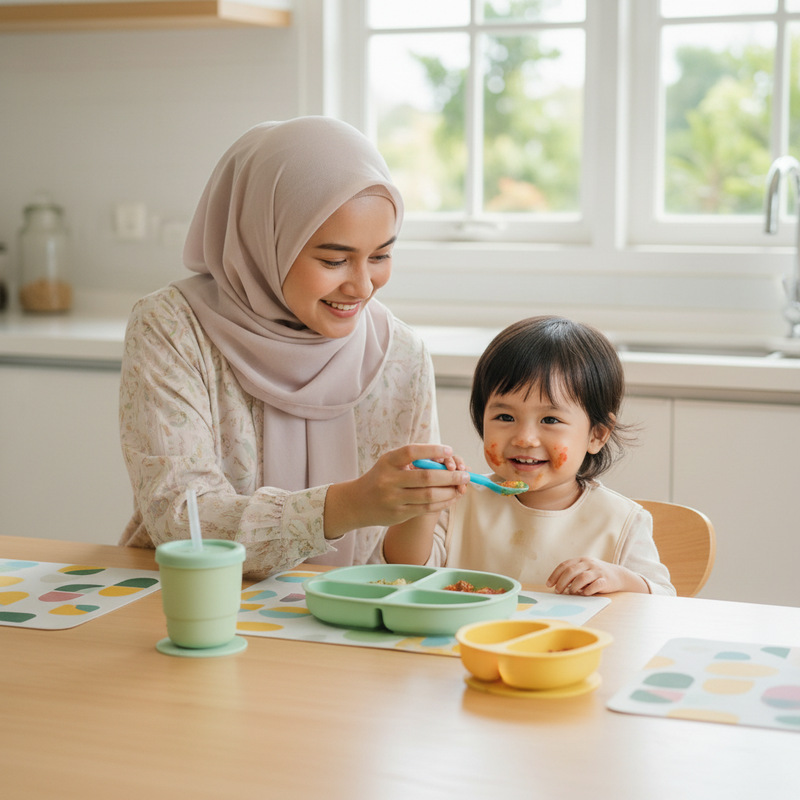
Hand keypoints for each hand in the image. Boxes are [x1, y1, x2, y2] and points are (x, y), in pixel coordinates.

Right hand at [323, 444, 469, 536]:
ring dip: (449, 492)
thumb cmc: (381, 478)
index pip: (411, 452)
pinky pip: (425, 508)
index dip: (432, 450)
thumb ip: (414, 460)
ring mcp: (393, 499)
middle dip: (450, 476)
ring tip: (461, 487)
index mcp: (387, 462)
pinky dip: (442, 503)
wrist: (358, 503)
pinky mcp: (398, 514)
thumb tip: (446, 459)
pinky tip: (451, 498)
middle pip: (425, 477)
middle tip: (465, 474)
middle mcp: (389, 480)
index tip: (449, 450)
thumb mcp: (390, 464)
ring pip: (429, 496)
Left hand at [546, 557, 648, 594]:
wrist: (619, 575)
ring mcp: (597, 571)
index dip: (555, 575)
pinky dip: (588, 590)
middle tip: (557, 591)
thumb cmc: (596, 574)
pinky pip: (595, 585)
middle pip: (571, 571)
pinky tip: (584, 594)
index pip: (564, 565)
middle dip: (561, 582)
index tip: (549, 584)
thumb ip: (573, 575)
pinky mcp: (605, 580)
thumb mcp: (584, 570)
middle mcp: (588, 563)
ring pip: (581, 577)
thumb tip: (558, 585)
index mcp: (581, 560)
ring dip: (573, 587)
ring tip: (571, 593)